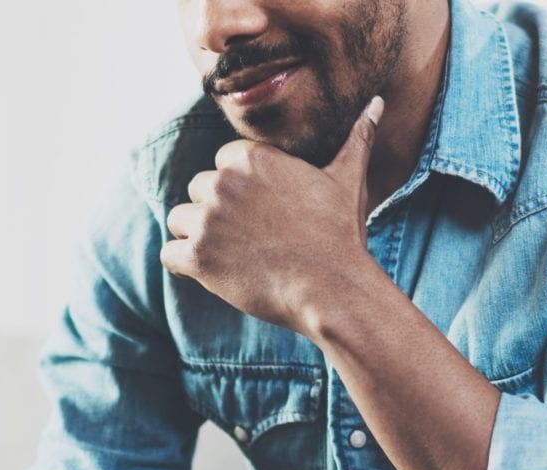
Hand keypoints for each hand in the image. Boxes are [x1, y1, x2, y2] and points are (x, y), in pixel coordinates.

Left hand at [161, 96, 385, 332]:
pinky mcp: (197, 255)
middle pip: (198, 191)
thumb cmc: (340, 234)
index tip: (264, 214)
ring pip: (181, 220)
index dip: (241, 192)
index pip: (222, 165)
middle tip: (253, 239)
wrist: (332, 289)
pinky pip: (169, 254)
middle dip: (217, 214)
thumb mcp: (348, 179)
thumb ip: (356, 138)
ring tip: (235, 256)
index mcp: (250, 157)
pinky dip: (186, 265)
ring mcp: (207, 218)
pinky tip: (216, 273)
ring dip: (199, 238)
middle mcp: (222, 181)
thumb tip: (377, 103)